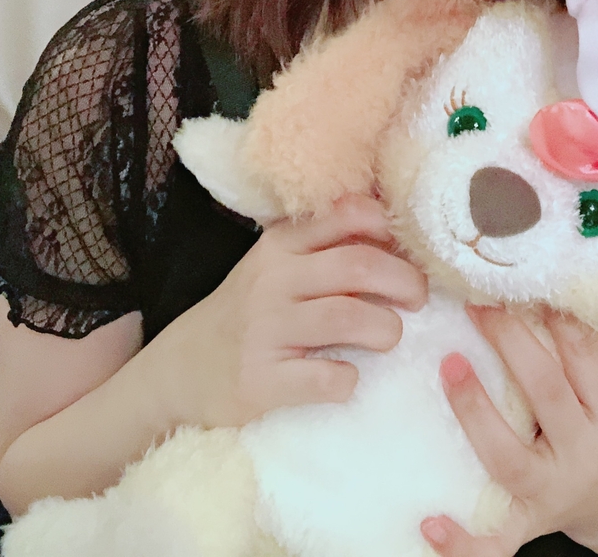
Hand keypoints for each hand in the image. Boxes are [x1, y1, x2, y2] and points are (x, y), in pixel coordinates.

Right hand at [156, 194, 427, 428]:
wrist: (179, 372)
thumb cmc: (248, 314)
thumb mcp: (278, 267)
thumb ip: (327, 248)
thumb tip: (399, 237)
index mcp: (281, 244)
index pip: (349, 215)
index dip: (391, 230)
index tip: (409, 252)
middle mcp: (273, 279)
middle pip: (359, 264)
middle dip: (405, 280)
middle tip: (418, 298)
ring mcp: (265, 329)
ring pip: (348, 315)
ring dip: (385, 328)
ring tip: (388, 336)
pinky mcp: (261, 380)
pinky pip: (324, 377)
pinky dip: (349, 379)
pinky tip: (348, 378)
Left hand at [421, 304, 597, 556]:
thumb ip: (585, 360)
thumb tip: (541, 292)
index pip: (587, 359)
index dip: (556, 318)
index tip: (525, 287)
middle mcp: (586, 458)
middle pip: (548, 393)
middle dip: (512, 343)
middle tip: (479, 306)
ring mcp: (552, 495)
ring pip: (510, 457)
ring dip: (476, 409)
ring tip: (449, 364)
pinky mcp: (525, 524)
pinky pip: (494, 542)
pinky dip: (462, 542)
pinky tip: (430, 522)